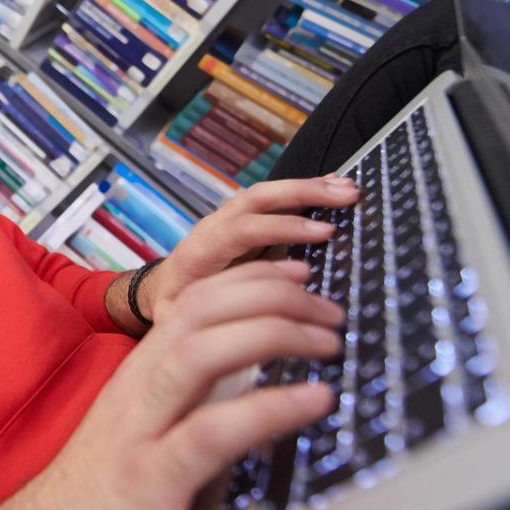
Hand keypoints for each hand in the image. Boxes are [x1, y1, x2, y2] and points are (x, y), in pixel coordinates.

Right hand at [10, 259, 340, 509]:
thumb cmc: (91, 501)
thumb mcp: (140, 436)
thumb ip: (182, 404)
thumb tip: (249, 385)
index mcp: (137, 374)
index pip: (194, 298)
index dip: (252, 277)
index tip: (301, 275)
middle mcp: (135, 388)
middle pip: (202, 308)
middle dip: (274, 295)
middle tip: (332, 311)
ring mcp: (138, 430)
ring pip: (201, 351)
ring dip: (273, 333)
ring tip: (328, 342)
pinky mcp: (146, 480)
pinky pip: (210, 433)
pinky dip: (267, 408)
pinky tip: (313, 400)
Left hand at [137, 175, 358, 322]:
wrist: (160, 294)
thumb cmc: (175, 312)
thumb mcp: (185, 320)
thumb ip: (217, 313)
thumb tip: (261, 314)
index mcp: (198, 253)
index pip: (241, 230)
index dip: (282, 229)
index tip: (324, 234)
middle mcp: (213, 228)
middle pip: (256, 199)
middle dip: (303, 193)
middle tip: (346, 196)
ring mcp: (228, 221)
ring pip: (268, 195)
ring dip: (309, 188)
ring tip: (348, 188)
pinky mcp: (244, 222)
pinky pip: (274, 201)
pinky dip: (305, 193)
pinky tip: (334, 189)